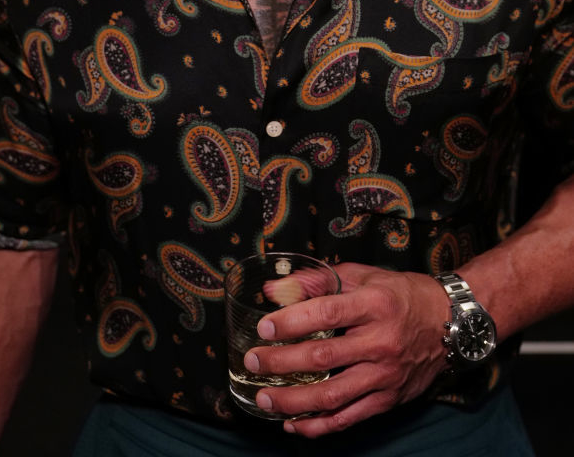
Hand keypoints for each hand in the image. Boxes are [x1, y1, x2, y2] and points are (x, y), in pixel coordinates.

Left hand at [243, 262, 449, 436]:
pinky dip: (319, 425)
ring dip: (294, 402)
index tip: (264, 328)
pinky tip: (294, 424)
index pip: (326, 313)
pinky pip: (349, 418)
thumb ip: (316, 281)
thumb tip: (273, 289)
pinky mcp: (389, 399)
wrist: (449, 323)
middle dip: (282, 363)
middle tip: (253, 362)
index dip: (291, 322)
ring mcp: (385, 374)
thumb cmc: (399, 294)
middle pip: (324, 358)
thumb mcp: (362, 276)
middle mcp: (381, 341)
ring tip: (263, 398)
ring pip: (333, 395)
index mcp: (374, 304)